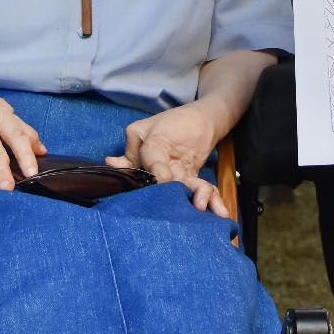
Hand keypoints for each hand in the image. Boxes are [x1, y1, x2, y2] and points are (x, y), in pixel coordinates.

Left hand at [107, 103, 229, 217]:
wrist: (202, 119)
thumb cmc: (168, 124)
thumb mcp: (142, 129)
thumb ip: (128, 151)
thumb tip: (111, 164)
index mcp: (158, 144)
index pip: (153, 158)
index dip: (157, 170)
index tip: (161, 179)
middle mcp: (173, 161)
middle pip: (173, 178)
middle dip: (174, 192)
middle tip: (178, 204)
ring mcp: (187, 171)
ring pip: (193, 185)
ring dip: (199, 196)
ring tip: (201, 208)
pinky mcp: (196, 179)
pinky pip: (205, 191)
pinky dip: (215, 201)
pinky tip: (222, 214)